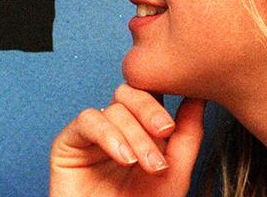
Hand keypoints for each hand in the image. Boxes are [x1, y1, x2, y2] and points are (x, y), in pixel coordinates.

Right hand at [50, 84, 204, 196]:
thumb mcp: (174, 174)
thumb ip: (187, 135)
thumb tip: (199, 95)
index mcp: (139, 129)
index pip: (151, 93)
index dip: (164, 94)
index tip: (180, 110)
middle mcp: (115, 127)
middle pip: (130, 92)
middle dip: (150, 109)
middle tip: (165, 131)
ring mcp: (91, 134)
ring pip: (113, 108)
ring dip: (134, 133)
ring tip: (144, 164)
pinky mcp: (67, 144)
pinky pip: (87, 120)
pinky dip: (108, 135)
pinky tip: (123, 158)